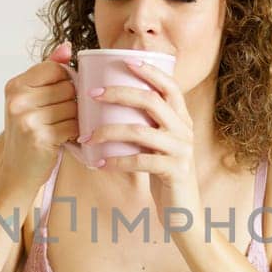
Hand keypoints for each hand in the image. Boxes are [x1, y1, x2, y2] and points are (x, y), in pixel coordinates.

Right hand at [0, 42, 79, 192]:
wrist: (17, 172)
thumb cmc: (28, 132)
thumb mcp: (31, 99)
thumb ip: (48, 71)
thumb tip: (67, 46)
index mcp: (14, 86)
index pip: (55, 69)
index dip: (66, 80)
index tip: (62, 95)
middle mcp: (17, 101)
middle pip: (67, 87)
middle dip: (72, 102)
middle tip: (62, 116)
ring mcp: (27, 120)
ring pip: (73, 107)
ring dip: (75, 118)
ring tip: (63, 128)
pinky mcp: (41, 138)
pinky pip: (74, 126)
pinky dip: (76, 133)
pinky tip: (67, 139)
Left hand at [86, 58, 202, 225]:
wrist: (183, 212)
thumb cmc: (164, 175)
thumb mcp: (159, 145)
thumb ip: (146, 125)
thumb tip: (112, 105)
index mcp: (181, 119)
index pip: (169, 85)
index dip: (149, 70)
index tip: (125, 60)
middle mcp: (184, 130)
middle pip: (151, 101)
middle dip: (119, 93)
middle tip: (92, 94)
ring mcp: (181, 151)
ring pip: (141, 132)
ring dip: (109, 131)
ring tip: (87, 136)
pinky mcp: (174, 172)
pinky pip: (140, 161)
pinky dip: (116, 161)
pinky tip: (99, 163)